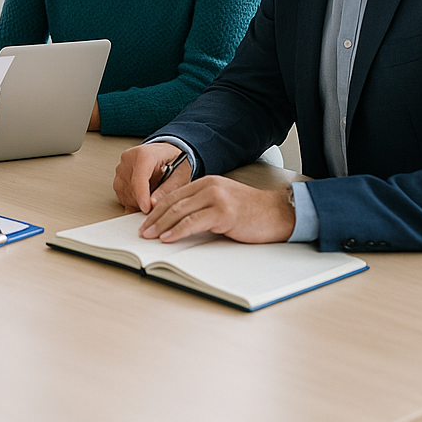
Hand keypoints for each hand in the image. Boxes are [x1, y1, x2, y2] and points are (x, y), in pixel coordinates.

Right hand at [113, 143, 191, 212]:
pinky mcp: (118, 177)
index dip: (142, 195)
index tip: (146, 209)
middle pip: (132, 189)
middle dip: (145, 202)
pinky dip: (134, 202)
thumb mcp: (179, 174)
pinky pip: (122, 196)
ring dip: (139, 203)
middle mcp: (129, 160)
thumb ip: (167, 189)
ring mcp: (121, 168)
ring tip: (154, 194)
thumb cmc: (174, 161)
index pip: (139, 177)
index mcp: (144, 154)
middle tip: (160, 202)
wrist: (164, 154)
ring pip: (125, 194)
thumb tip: (153, 204)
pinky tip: (145, 196)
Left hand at [139, 176, 295, 243]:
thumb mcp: (223, 204)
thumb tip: (179, 223)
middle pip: (172, 202)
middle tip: (141, 230)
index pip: (174, 195)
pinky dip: (177, 231)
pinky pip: (193, 222)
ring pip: (179, 211)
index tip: (145, 220)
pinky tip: (168, 238)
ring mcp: (216, 198)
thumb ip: (203, 208)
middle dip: (154, 217)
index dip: (156, 208)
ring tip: (149, 235)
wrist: (279, 213)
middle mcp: (209, 186)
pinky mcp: (223, 213)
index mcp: (207, 183)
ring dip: (160, 224)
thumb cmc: (253, 213)